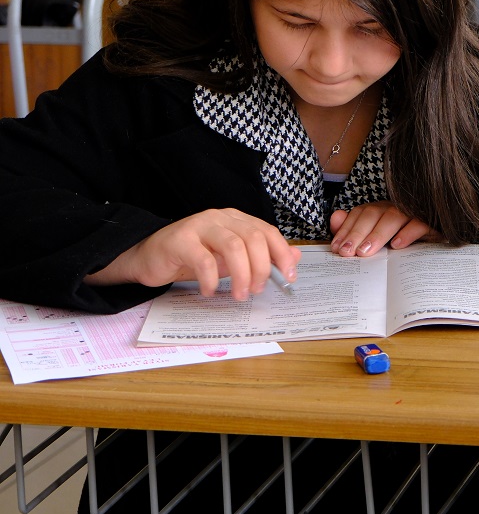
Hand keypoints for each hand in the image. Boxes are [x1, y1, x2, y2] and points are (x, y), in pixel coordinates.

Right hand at [85, 209, 300, 300]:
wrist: (150, 258)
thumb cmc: (194, 258)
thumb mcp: (231, 260)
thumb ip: (260, 257)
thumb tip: (294, 258)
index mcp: (236, 220)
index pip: (267, 232)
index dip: (282, 254)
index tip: (289, 277)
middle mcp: (220, 218)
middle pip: (253, 238)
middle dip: (261, 267)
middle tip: (258, 290)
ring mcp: (199, 226)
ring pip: (233, 246)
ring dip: (241, 274)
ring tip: (240, 294)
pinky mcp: (179, 240)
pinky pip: (203, 259)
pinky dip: (212, 278)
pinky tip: (210, 291)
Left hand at [329, 203, 431, 256]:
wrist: (441, 235)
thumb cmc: (404, 237)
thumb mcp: (377, 235)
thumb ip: (353, 226)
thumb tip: (335, 216)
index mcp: (381, 208)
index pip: (359, 214)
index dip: (346, 230)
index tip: (337, 248)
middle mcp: (395, 206)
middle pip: (373, 214)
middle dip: (357, 233)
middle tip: (347, 252)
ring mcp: (414, 212)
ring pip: (393, 217)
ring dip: (377, 234)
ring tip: (365, 252)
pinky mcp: (431, 221)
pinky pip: (419, 224)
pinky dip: (407, 233)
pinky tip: (396, 245)